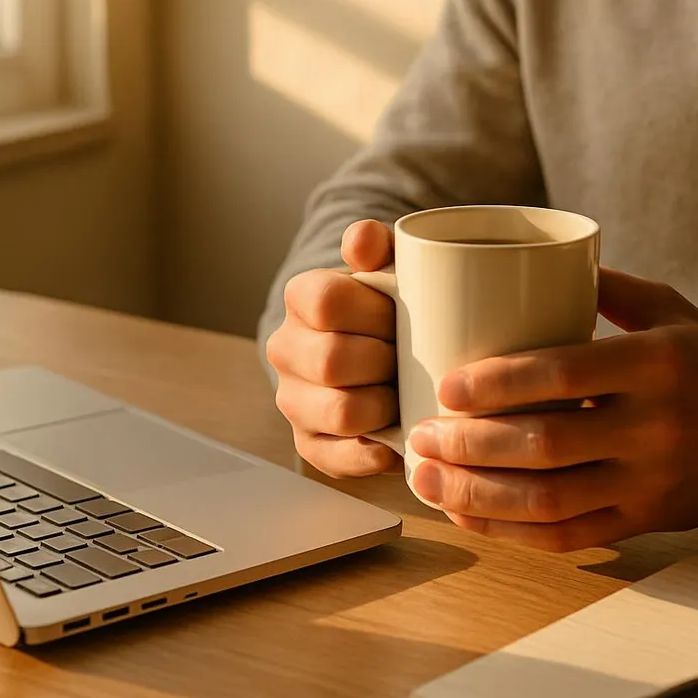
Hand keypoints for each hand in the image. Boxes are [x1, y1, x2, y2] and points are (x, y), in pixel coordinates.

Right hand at [266, 220, 401, 476]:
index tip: (402, 316)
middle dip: (385, 362)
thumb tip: (363, 240)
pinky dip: (373, 452)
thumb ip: (377, 244)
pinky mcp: (310, 443)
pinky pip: (337, 457)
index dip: (375, 313)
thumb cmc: (393, 306)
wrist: (386, 350)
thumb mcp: (391, 265)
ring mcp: (293, 400)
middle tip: (410, 359)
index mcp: (301, 297)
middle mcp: (286, 349)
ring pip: (339, 411)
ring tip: (404, 394)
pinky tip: (396, 439)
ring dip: (383, 406)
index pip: (327, 302)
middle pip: (332, 360)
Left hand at [408, 269, 697, 550]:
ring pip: (548, 501)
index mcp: (659, 364)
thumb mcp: (671, 309)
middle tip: (422, 437)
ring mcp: (651, 483)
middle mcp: (656, 428)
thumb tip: (527, 259)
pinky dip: (509, 531)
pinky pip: (567, 536)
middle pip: (546, 444)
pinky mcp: (646, 521)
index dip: (498, 384)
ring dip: (477, 494)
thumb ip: (605, 286)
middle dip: (470, 445)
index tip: (447, 386)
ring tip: (427, 479)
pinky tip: (467, 513)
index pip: (564, 374)